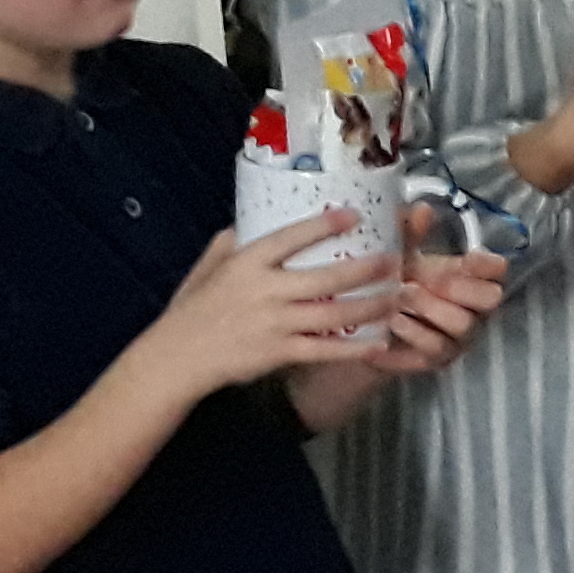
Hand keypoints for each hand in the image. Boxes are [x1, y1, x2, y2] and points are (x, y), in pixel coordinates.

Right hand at [139, 216, 396, 399]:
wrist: (177, 358)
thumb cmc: (193, 310)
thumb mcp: (207, 269)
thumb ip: (230, 244)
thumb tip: (250, 220)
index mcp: (247, 264)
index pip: (290, 238)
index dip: (324, 225)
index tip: (355, 214)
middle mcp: (265, 291)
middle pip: (327, 277)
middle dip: (367, 269)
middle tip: (394, 260)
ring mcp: (275, 324)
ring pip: (334, 314)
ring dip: (371, 306)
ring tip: (396, 298)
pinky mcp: (279, 353)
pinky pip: (325, 350)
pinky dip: (355, 348)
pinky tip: (378, 343)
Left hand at [382, 221, 509, 375]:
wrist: (363, 330)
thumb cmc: (392, 286)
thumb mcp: (399, 256)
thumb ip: (410, 233)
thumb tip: (421, 208)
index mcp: (469, 279)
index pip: (498, 271)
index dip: (489, 264)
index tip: (468, 257)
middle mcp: (472, 309)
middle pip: (491, 299)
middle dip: (461, 287)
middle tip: (428, 279)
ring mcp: (457, 338)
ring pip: (463, 324)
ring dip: (430, 308)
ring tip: (400, 297)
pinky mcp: (437, 361)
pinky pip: (434, 349)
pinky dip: (412, 333)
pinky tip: (390, 323)